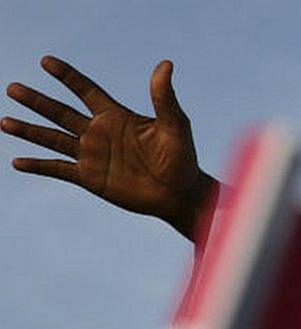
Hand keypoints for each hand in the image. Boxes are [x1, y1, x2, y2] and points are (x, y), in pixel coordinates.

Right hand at [2, 56, 216, 240]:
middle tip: (13, 87)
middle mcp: (99, 133)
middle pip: (61, 112)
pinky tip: (17, 162)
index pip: (86, 90)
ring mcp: (92, 155)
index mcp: (116, 116)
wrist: (179, 193)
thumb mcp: (175, 125)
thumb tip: (165, 64)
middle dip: (37, 101)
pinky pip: (58, 169)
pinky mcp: (90, 178)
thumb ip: (164, 97)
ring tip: (4, 121)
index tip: (46, 61)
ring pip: (53, 139)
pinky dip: (38, 166)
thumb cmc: (181, 158)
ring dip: (29, 131)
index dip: (67, 76)